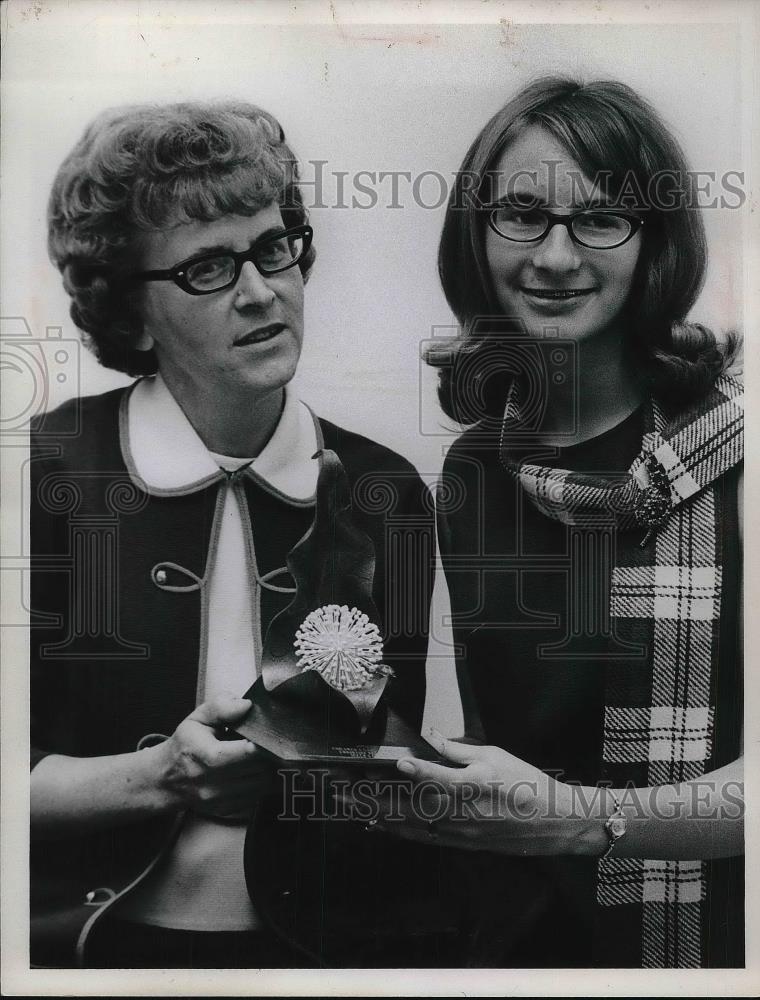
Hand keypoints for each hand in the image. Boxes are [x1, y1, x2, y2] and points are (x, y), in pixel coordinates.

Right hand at [154, 695, 274, 819]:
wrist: (165, 779)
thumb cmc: (185, 745)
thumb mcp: (197, 719)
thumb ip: (221, 707)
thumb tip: (246, 705)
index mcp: (207, 757)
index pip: (248, 753)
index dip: (264, 743)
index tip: (268, 734)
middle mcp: (213, 784)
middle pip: (260, 769)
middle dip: (269, 755)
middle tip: (268, 742)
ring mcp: (220, 801)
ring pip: (263, 785)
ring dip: (268, 770)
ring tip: (261, 756)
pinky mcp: (227, 810)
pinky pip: (257, 796)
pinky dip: (261, 783)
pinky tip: (254, 770)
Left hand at [338, 732, 591, 855]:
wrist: (553, 823)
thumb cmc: (527, 784)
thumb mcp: (495, 756)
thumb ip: (459, 750)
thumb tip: (434, 737)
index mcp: (473, 785)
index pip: (441, 776)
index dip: (419, 770)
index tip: (399, 762)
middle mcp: (462, 812)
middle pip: (411, 806)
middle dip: (375, 798)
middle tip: (346, 790)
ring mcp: (459, 831)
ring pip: (411, 825)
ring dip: (380, 816)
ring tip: (353, 808)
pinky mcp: (461, 843)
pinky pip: (423, 837)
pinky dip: (399, 831)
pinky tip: (381, 826)